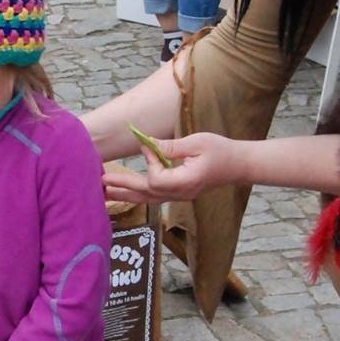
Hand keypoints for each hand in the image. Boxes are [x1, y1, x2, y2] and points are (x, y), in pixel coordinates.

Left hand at [104, 132, 242, 203]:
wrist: (238, 165)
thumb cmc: (221, 150)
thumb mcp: (197, 142)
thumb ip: (172, 146)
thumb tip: (147, 144)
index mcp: (186, 182)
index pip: (156, 179)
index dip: (149, 162)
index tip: (148, 145)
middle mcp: (181, 193)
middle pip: (146, 193)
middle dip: (123, 186)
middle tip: (101, 181)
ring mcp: (179, 196)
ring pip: (147, 199)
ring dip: (126, 194)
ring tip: (105, 191)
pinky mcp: (178, 193)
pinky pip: (153, 196)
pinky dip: (137, 194)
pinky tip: (124, 192)